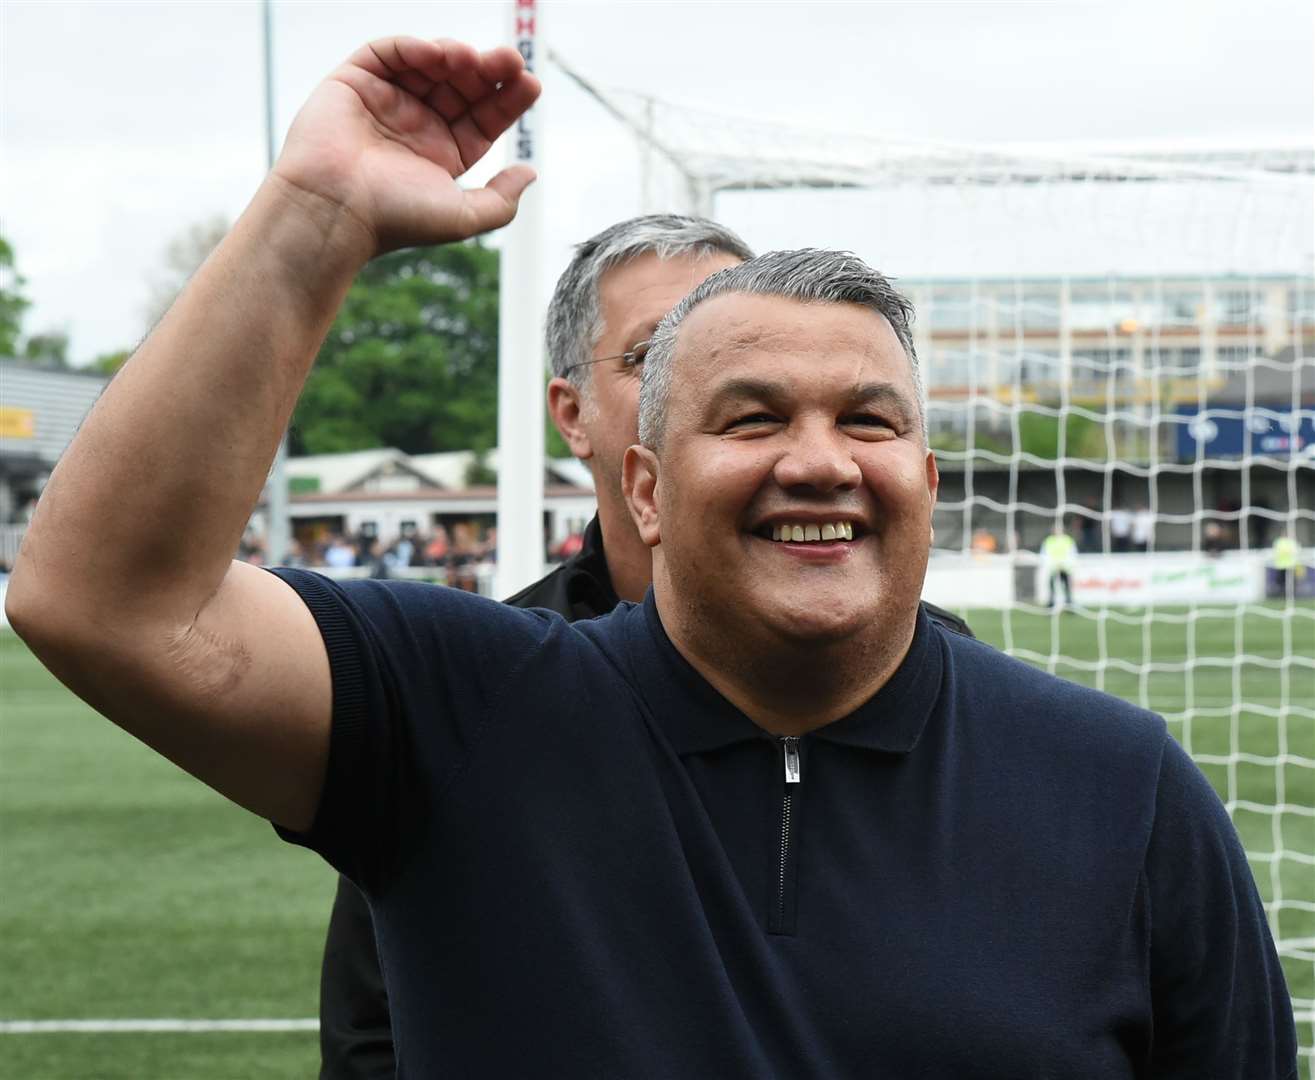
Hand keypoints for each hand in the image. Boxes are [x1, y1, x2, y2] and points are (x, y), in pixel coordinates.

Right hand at [273, 37, 540, 257]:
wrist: (335, 210)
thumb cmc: (395, 218)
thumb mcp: (462, 217)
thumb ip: (501, 200)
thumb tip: (530, 172)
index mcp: (442, 155)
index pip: (483, 118)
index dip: (508, 100)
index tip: (530, 84)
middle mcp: (416, 126)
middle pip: (462, 86)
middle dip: (488, 71)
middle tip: (509, 60)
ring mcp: (386, 101)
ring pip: (429, 65)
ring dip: (455, 55)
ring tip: (470, 60)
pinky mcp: (354, 82)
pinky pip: (388, 52)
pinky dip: (413, 47)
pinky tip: (435, 54)